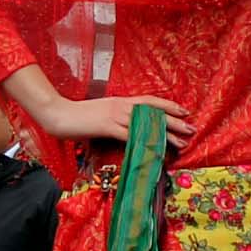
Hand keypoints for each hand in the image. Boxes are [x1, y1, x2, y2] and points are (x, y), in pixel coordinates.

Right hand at [39, 94, 193, 152]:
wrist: (58, 114)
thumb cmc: (78, 116)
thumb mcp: (101, 114)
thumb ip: (115, 118)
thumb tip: (129, 128)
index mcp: (120, 101)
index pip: (149, 102)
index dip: (168, 106)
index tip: (185, 111)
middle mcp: (121, 106)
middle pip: (153, 112)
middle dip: (174, 121)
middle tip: (191, 129)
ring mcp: (114, 116)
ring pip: (146, 124)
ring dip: (166, 133)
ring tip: (182, 140)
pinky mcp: (106, 126)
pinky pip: (130, 135)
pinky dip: (145, 141)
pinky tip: (156, 148)